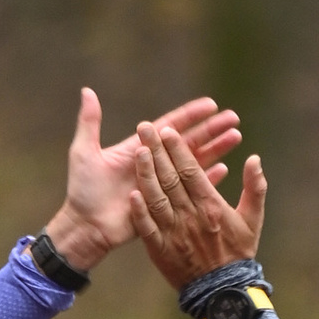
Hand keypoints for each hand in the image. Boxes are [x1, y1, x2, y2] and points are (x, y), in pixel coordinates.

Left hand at [42, 88, 243, 272]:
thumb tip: (88, 91)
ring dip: (216, 150)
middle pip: (189, 143)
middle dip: (212, 130)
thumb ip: (90, 122)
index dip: (191, 115)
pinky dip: (207, 180)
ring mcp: (162, 185)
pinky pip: (190, 191)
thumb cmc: (83, 192)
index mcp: (139, 150)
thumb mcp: (84, 153)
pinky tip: (224, 170)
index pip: (171, 127)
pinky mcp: (165, 205)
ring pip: (194, 163)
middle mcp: (155, 165)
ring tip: (236, 138)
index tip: (212, 104)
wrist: (85, 227)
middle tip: (234, 119)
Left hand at [127, 117, 268, 290]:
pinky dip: (140, 212)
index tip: (168, 130)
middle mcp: (191, 216)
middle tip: (145, 128)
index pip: (191, 170)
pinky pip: (148, 228)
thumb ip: (255, 187)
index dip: (178, 149)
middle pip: (170, 178)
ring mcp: (174, 233)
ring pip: (156, 198)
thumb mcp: (253, 219)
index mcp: (211, 206)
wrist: (222, 292)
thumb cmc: (239, 253)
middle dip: (157, 151)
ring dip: (146, 174)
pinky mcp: (161, 250)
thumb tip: (255, 159)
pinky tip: (132, 194)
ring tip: (137, 152)